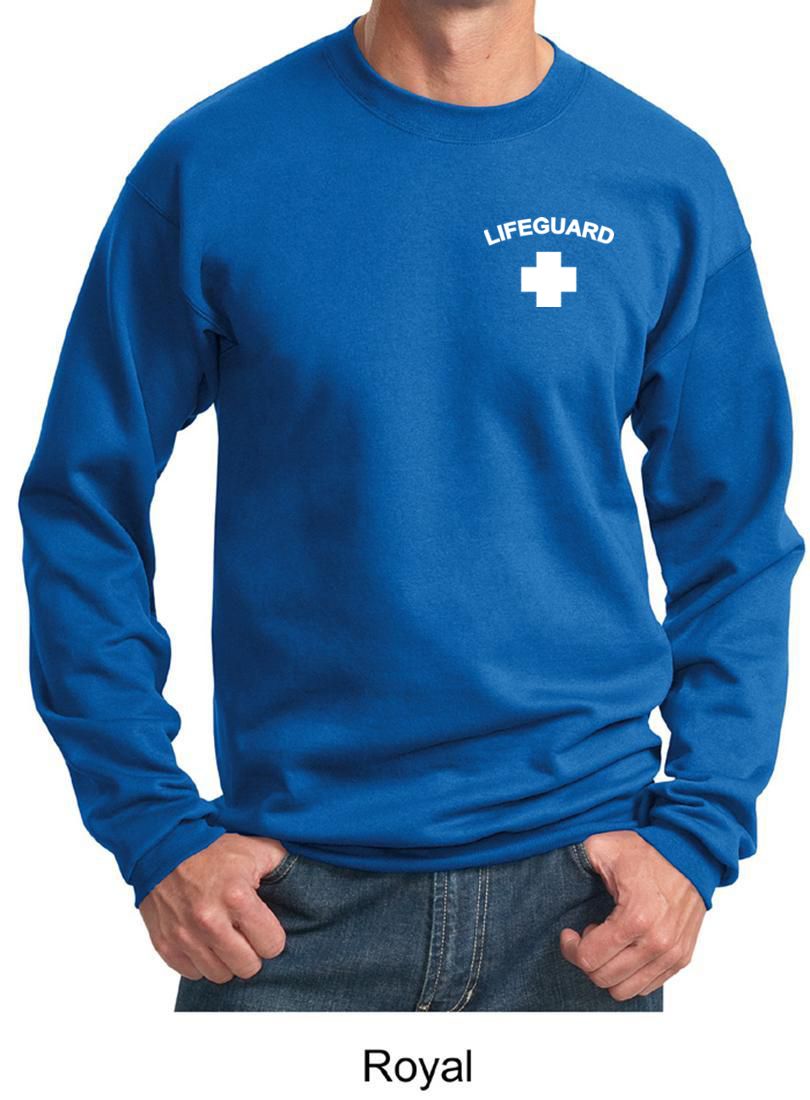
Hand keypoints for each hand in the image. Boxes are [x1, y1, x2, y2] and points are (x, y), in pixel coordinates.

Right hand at [139, 833, 287, 982]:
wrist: (163, 846)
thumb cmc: (212, 849)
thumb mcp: (255, 849)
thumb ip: (283, 865)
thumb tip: (307, 879)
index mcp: (237, 898)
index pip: (272, 946)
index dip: (272, 937)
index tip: (264, 926)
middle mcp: (210, 922)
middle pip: (247, 967)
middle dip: (252, 952)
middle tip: (246, 935)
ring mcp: (185, 936)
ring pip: (220, 975)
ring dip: (226, 960)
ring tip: (225, 938)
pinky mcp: (165, 944)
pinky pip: (192, 974)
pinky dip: (201, 962)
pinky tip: (204, 942)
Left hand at [560, 830, 705, 999]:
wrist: (691, 853)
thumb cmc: (649, 851)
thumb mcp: (604, 847)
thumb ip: (578, 859)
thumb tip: (558, 870)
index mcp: (635, 918)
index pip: (589, 959)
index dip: (571, 948)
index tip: (570, 933)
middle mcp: (656, 942)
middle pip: (604, 978)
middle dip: (588, 959)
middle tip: (590, 935)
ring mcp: (671, 954)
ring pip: (626, 990)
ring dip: (610, 970)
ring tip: (609, 942)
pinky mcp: (682, 958)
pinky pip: (648, 986)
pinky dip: (630, 974)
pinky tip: (627, 947)